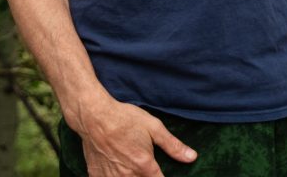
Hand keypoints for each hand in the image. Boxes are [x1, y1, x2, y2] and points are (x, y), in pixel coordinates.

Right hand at [76, 99, 196, 175]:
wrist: (94, 116)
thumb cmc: (124, 118)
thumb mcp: (153, 127)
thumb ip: (173, 145)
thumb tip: (192, 157)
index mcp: (144, 165)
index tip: (162, 174)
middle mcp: (128, 176)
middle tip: (144, 166)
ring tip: (132, 168)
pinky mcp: (97, 176)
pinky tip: (117, 170)